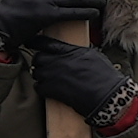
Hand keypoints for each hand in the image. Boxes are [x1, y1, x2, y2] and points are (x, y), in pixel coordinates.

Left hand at [22, 36, 136, 126]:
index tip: (31, 42)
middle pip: (38, 58)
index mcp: (68, 51)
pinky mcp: (50, 89)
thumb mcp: (93, 56)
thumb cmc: (104, 76)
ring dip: (41, 76)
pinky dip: (42, 88)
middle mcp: (57, 61)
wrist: (106, 96)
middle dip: (41, 62)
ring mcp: (52, 75)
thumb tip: (71, 51)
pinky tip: (50, 90)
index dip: (36, 42)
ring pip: (36, 72)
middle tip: (47, 66)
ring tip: (51, 80)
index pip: (45, 43)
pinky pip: (38, 87)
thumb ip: (77, 51)